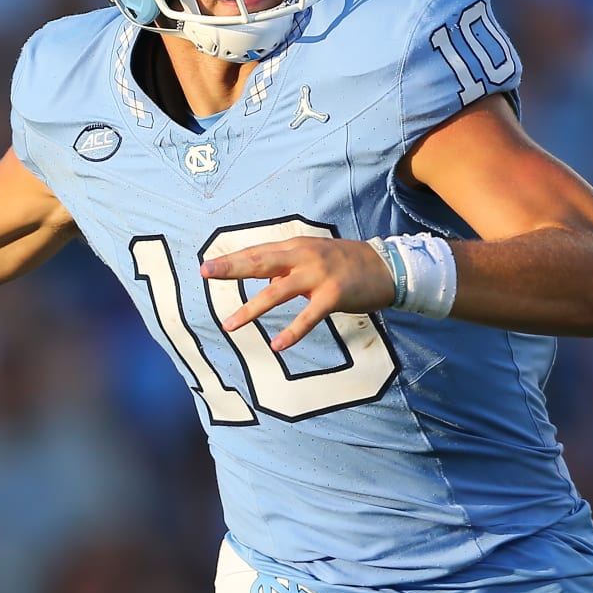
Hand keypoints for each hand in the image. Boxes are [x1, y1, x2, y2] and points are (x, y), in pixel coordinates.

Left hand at [200, 236, 395, 351]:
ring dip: (251, 308)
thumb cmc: (346, 263)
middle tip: (206, 273)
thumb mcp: (314, 254)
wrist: (386, 266)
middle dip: (232, 268)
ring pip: (278, 291)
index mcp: (296, 247)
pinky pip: (308, 316)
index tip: (207, 265)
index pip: (259, 251)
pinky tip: (277, 345)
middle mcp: (304, 257)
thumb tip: (260, 268)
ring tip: (229, 324)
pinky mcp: (333, 295)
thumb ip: (288, 262)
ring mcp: (318, 275)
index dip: (233, 258)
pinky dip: (292, 332)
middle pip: (261, 261)